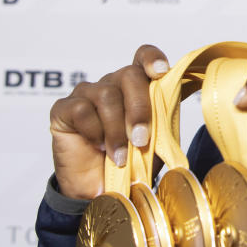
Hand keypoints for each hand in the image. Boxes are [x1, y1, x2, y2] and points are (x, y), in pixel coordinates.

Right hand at [48, 45, 169, 199]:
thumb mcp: (156, 139)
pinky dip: (94, 132)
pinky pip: (82, 110)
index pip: (143, 57)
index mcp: (137, 87)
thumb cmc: (131, 161)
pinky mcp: (64, 108)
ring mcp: (86, 94)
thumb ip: (165, 115)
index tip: (161, 72)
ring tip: (119, 156)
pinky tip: (98, 146)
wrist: (101, 189)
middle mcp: (112, 84)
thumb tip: (182, 94)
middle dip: (139, 109)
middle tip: (141, 140)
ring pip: (107, 95)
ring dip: (117, 130)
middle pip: (129, 76)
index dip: (152, 59)